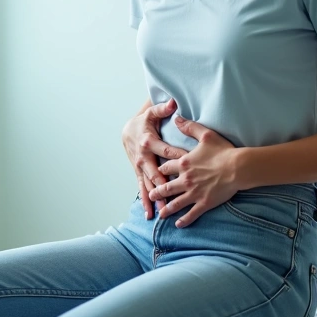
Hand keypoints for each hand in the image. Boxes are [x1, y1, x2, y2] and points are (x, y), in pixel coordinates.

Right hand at [121, 99, 184, 219]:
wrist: (127, 131)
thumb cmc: (143, 123)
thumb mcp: (151, 114)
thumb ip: (162, 109)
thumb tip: (173, 102)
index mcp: (149, 142)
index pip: (166, 151)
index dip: (177, 157)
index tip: (189, 164)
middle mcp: (143, 157)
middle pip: (155, 174)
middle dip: (164, 187)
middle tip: (173, 198)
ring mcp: (139, 168)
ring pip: (149, 185)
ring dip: (155, 199)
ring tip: (162, 212)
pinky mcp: (138, 174)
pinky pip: (142, 188)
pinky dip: (146, 201)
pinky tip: (149, 213)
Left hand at [149, 115, 239, 227]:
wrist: (238, 167)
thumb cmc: (223, 151)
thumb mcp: (205, 135)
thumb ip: (189, 127)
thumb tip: (176, 118)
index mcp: (184, 164)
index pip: (166, 167)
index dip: (160, 170)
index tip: (156, 173)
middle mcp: (185, 179)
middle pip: (166, 187)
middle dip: (157, 192)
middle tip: (151, 196)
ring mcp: (194, 193)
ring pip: (176, 203)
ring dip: (167, 209)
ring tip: (160, 214)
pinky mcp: (204, 203)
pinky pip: (191, 214)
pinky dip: (184, 220)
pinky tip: (178, 225)